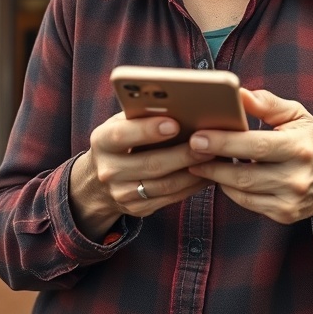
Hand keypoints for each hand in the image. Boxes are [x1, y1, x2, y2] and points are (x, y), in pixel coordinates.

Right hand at [69, 112, 215, 238]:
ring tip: (214, 157)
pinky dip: (192, 186)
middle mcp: (109, 170)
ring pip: (165, 185)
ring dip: (193, 172)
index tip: (174, 123)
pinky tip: (207, 173)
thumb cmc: (120, 141)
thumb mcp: (121, 124)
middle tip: (208, 143)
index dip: (148, 130)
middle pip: (151, 164)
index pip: (122, 135)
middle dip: (183, 154)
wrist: (98, 182)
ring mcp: (122, 193)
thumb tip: (178, 104)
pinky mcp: (137, 209)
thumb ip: (141, 115)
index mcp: (102, 141)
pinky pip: (170, 198)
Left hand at [187, 88, 312, 245]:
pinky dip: (230, 189)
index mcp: (300, 148)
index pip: (255, 145)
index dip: (223, 142)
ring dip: (216, 176)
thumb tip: (237, 93)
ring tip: (199, 160)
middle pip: (243, 174)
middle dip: (211, 162)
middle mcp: (297, 178)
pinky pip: (247, 203)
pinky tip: (221, 175)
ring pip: (241, 191)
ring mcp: (291, 201)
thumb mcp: (297, 115)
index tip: (197, 135)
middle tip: (190, 150)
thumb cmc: (312, 141)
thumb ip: (267, 103)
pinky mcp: (284, 215)